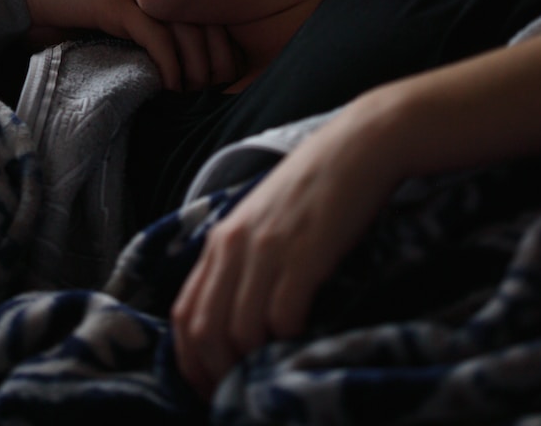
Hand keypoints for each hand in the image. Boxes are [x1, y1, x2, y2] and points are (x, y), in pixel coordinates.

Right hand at [0, 0, 240, 91]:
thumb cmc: (62, 22)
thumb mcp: (106, 46)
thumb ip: (133, 58)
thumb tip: (161, 93)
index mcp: (155, 6)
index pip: (206, 25)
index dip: (220, 54)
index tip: (219, 87)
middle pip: (206, 25)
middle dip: (217, 62)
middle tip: (212, 94)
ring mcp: (135, 0)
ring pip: (186, 29)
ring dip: (196, 66)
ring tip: (192, 94)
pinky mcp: (115, 6)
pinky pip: (153, 33)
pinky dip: (168, 60)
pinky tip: (170, 85)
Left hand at [171, 90, 404, 397]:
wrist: (357, 147)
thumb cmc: (315, 188)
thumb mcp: (263, 221)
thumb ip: (243, 260)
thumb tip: (234, 319)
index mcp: (220, 240)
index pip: (183, 313)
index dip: (190, 362)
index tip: (209, 387)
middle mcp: (234, 245)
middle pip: (204, 330)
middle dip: (217, 373)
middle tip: (238, 394)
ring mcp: (267, 249)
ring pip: (239, 331)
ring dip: (253, 363)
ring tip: (271, 374)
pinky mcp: (303, 254)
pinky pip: (282, 317)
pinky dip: (288, 341)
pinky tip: (302, 341)